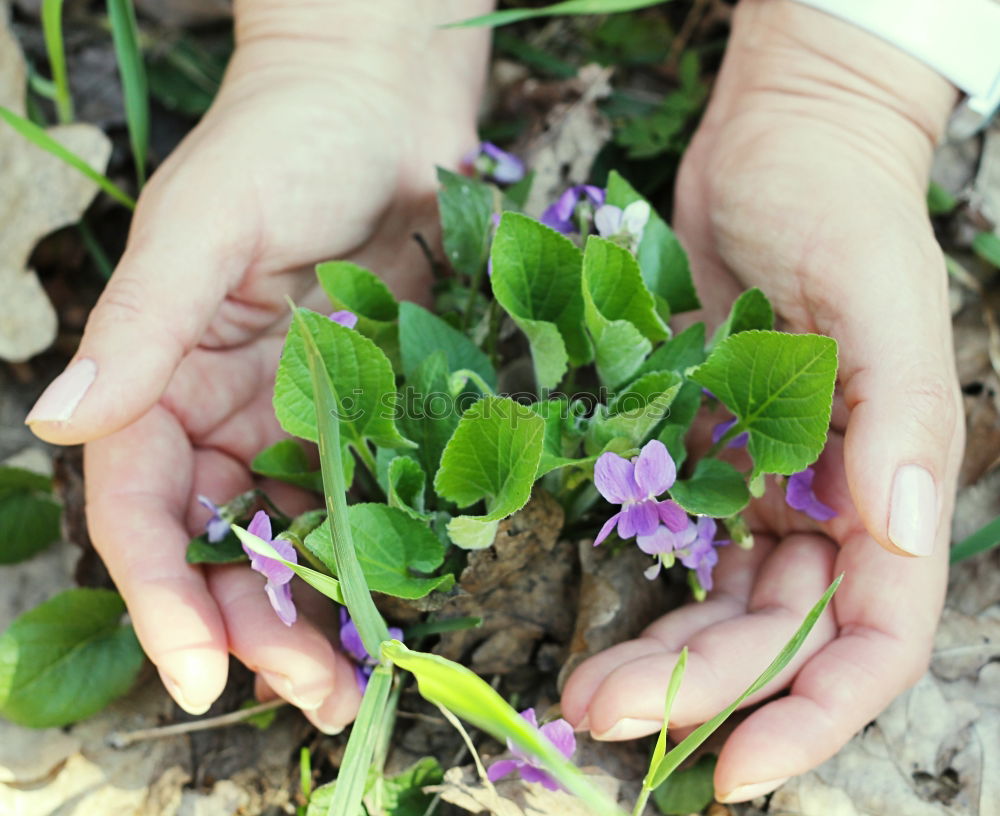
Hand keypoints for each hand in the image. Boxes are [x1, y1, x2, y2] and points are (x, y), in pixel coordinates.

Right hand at [26, 0, 489, 725]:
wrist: (383, 106)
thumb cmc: (283, 141)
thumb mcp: (201, 225)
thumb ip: (138, 325)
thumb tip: (55, 421)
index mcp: (160, 380)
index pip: (142, 509)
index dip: (160, 593)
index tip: (199, 670)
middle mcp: (221, 412)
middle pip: (220, 547)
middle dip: (252, 629)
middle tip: (312, 697)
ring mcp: (297, 418)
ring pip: (291, 541)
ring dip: (315, 616)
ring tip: (352, 682)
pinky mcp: (366, 411)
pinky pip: (361, 499)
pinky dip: (372, 557)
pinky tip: (399, 606)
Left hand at [562, 0, 963, 800]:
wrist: (770, 151)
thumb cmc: (838, 207)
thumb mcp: (881, 297)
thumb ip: (900, 416)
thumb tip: (897, 532)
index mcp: (889, 486)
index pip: (869, 637)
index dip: (812, 715)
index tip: (733, 771)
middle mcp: (832, 504)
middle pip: (773, 635)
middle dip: (698, 691)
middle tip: (598, 714)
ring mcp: (766, 486)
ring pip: (720, 609)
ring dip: (660, 660)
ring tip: (583, 690)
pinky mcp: (707, 458)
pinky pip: (680, 552)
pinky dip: (645, 596)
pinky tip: (601, 622)